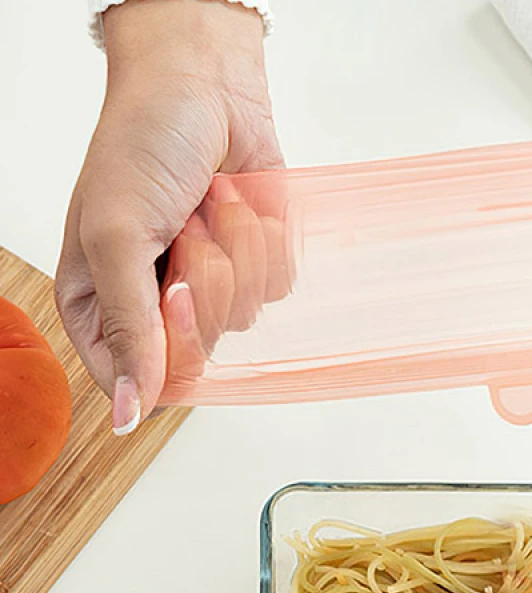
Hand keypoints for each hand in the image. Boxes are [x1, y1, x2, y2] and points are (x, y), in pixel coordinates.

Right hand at [55, 0, 281, 432]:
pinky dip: (263, 240)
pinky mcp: (255, 265)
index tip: (170, 295)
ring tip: (206, 205)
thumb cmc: (142, 144)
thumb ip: (127, 329)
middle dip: (200, 283)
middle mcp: (154, 303)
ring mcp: (208, 285)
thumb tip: (127, 412)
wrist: (204, 85)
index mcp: (100, 303)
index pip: (136, 379)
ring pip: (242, 317)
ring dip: (232, 252)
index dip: (163, 351)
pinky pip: (276, 286)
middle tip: (185, 233)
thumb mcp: (117, 237)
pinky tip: (237, 201)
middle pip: (195, 354)